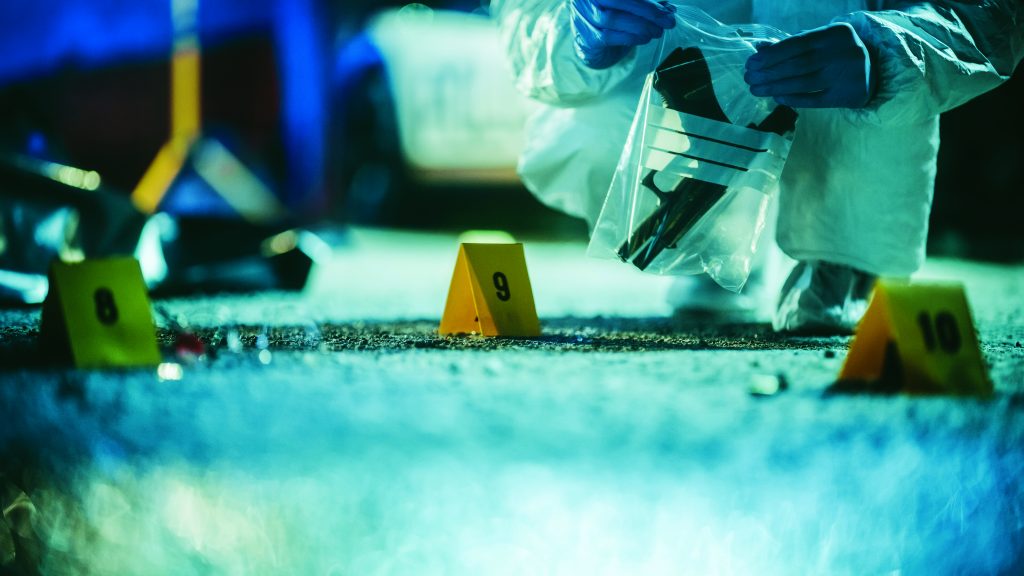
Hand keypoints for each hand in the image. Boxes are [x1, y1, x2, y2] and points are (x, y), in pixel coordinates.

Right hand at [570, 0, 676, 68]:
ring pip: (613, 19)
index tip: (667, 9)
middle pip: (617, 0)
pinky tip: (644, 38)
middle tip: (668, 21)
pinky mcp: (585, 38)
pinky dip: (631, 37)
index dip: (647, 1)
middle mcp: (584, 0)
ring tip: (658, 31)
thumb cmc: (613, 20)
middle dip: (647, 10)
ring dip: (641, 26)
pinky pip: (609, 36)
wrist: (593, 45)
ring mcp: (582, 17)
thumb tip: (669, 9)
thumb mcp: (629, 7)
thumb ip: (646, 3)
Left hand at [744, 22, 875, 107]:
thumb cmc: (835, 53)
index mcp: (834, 34)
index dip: (771, 55)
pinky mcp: (846, 96)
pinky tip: (776, 97)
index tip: (750, 63)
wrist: (873, 71)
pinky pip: (813, 100)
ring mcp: (845, 76)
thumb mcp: (818, 42)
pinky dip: (792, 99)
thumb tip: (758, 48)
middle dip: (768, 73)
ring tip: (756, 89)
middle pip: (797, 65)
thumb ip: (790, 45)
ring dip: (774, 88)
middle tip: (749, 78)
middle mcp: (842, 53)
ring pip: (802, 84)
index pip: (796, 44)